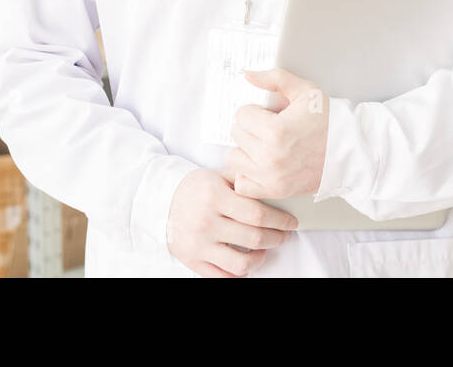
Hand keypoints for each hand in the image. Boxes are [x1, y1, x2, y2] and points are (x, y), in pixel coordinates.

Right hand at [166, 168, 297, 277]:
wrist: (161, 201)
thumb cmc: (195, 188)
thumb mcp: (218, 176)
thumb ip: (244, 180)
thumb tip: (274, 188)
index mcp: (215, 197)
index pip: (257, 214)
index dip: (280, 220)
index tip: (290, 222)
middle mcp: (206, 222)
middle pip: (254, 238)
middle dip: (276, 238)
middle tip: (283, 235)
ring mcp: (199, 245)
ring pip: (241, 263)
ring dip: (260, 258)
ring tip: (264, 250)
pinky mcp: (192, 261)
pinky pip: (222, 276)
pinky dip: (239, 273)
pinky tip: (246, 262)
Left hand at [225, 68, 329, 199]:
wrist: (348, 153)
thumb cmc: (328, 122)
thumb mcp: (306, 91)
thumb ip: (275, 79)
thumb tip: (247, 75)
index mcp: (276, 131)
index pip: (241, 114)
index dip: (256, 111)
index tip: (270, 115)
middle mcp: (270, 156)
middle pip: (237, 134)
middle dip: (251, 128)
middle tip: (269, 129)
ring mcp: (270, 177)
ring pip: (235, 158)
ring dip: (246, 150)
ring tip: (264, 146)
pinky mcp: (274, 191)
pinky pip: (242, 184)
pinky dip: (248, 174)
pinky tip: (261, 165)